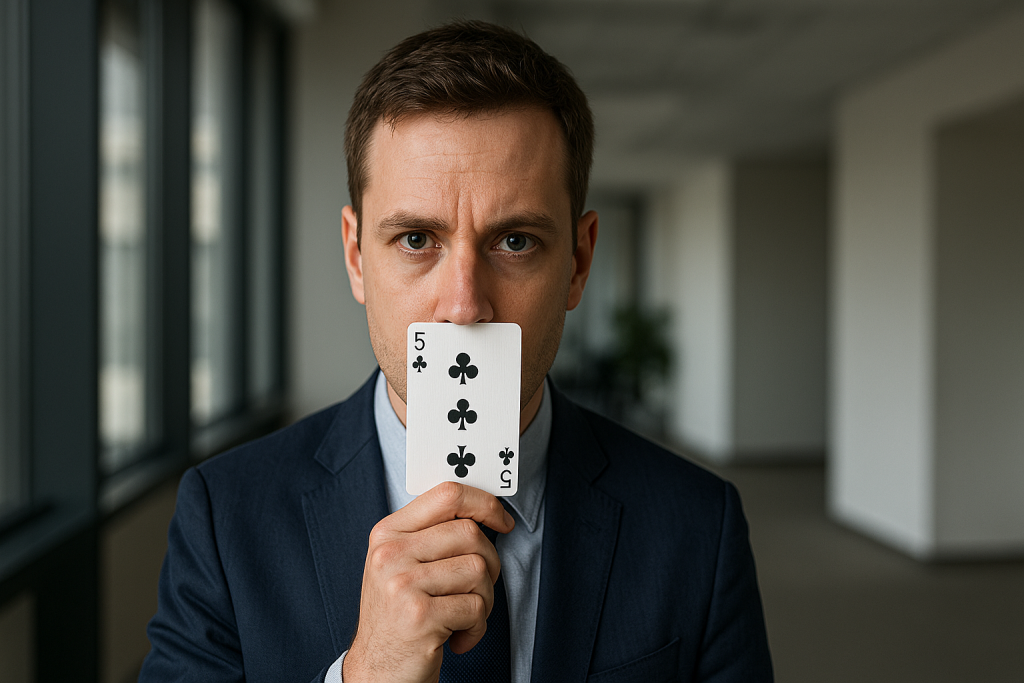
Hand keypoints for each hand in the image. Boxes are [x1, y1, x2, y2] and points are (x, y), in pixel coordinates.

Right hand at [343, 481, 514, 682]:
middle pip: (470, 533)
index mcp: (388, 533)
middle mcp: (390, 554)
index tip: (501, 520)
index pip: (447, 495)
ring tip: (462, 616)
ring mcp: (402, 584)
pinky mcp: (419, 616)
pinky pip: (475, 607)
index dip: (484, 503)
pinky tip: (456, 637)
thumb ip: (432, 535)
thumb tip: (483, 512)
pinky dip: (476, 627)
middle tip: (477, 590)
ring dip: (483, 600)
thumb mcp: (402, 566)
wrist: (377, 672)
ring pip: (478, 570)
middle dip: (489, 564)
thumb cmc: (398, 618)